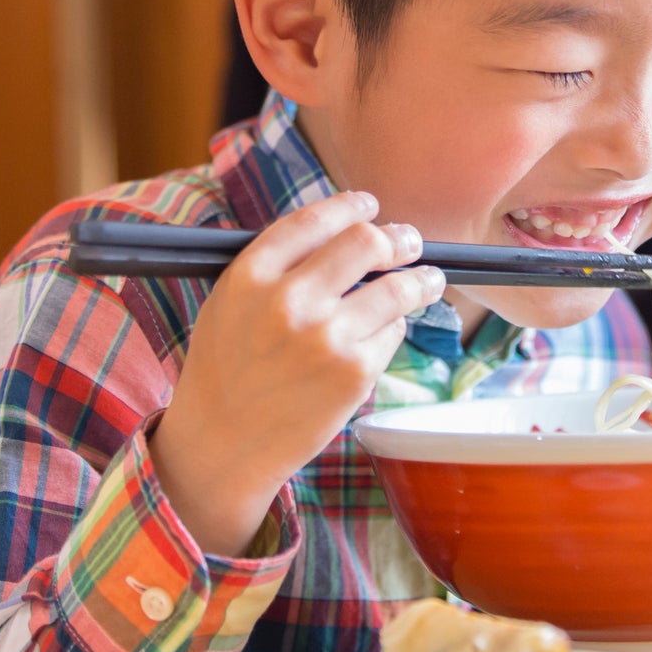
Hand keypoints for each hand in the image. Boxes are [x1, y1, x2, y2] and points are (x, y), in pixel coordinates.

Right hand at [149, 191, 445, 555]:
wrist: (222, 445)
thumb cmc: (227, 372)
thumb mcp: (232, 303)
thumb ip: (279, 267)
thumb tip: (345, 233)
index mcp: (251, 275)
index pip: (315, 221)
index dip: (351, 206)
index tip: (369, 205)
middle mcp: (289, 300)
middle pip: (365, 242)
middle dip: (398, 238)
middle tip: (410, 242)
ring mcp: (325, 337)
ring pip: (397, 287)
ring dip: (420, 281)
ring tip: (429, 281)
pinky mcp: (354, 372)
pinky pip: (392, 333)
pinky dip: (390, 332)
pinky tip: (376, 340)